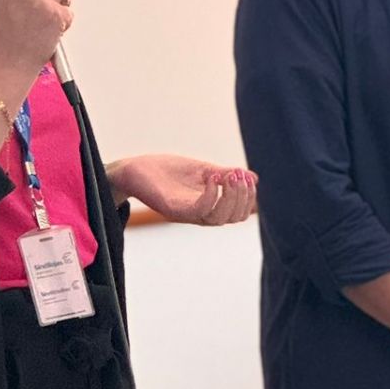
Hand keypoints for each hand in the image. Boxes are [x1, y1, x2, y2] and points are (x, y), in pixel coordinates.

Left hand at [108, 155, 256, 225]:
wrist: (135, 171)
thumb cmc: (166, 172)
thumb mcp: (202, 170)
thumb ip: (225, 174)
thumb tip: (254, 177)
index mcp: (209, 207)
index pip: (238, 214)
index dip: (249, 198)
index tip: (246, 175)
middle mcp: (200, 214)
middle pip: (233, 218)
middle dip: (243, 196)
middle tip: (239, 175)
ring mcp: (187, 213)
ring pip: (220, 218)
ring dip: (231, 196)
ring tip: (229, 175)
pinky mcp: (173, 208)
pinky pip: (199, 210)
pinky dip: (211, 194)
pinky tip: (212, 177)